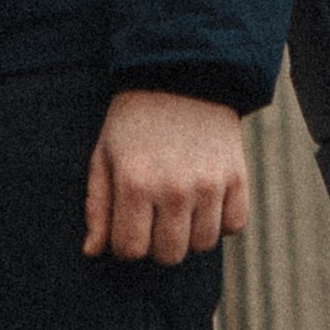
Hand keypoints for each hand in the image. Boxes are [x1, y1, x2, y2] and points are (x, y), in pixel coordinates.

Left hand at [85, 89, 249, 266]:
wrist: (182, 75)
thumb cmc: (134, 121)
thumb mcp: (104, 155)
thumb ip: (97, 207)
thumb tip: (92, 252)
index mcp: (135, 183)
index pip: (131, 250)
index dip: (126, 243)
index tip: (128, 224)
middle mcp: (174, 189)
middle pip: (169, 255)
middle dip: (157, 243)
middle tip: (155, 216)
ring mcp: (209, 184)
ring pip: (202, 245)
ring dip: (189, 233)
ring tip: (180, 206)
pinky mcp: (237, 177)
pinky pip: (233, 226)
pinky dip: (220, 221)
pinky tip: (206, 201)